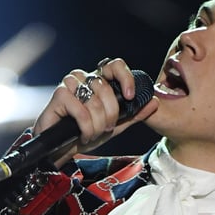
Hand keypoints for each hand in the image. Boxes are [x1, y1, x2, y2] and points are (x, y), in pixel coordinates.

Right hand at [33, 57, 157, 166]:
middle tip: (104, 129)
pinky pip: (81, 111)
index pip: (115, 66)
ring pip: (94, 102)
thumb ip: (133, 115)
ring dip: (96, 126)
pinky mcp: (60, 94)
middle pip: (107, 90)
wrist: (62, 148)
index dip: (125, 78)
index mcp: (98, 81)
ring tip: (91, 133)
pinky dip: (85, 127)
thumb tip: (154, 102)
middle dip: (109, 117)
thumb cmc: (84, 133)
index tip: (130, 97)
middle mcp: (85, 78)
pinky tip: (81, 133)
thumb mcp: (114, 126)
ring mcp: (71, 84)